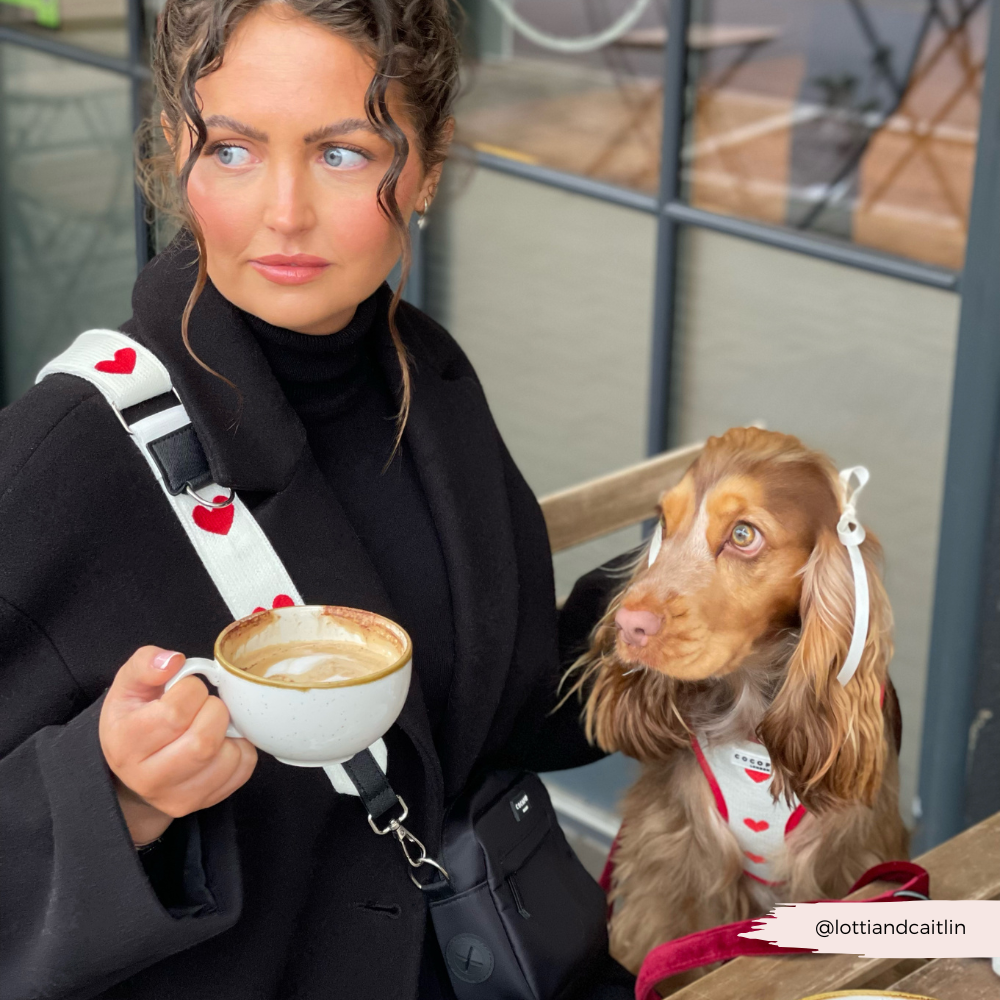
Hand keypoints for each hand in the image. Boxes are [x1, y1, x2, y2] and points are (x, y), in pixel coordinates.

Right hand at [99, 646, 256, 846]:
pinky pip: (242, 769)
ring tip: (212, 723)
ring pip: (226, 757)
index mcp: (125, 742)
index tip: (186, 689)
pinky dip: (241, 747)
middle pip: (203, 740)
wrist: (135, 766)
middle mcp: (147, 777)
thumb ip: (146, 664)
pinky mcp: (201, 802)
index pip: (176, 712)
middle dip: (214, 710)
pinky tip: (222, 740)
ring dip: (229, 730)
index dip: (192, 690)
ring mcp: (175, 796)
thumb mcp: (130, 684)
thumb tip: (173, 661)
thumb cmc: (135, 717)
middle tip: (204, 705)